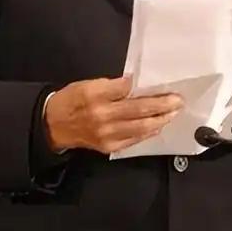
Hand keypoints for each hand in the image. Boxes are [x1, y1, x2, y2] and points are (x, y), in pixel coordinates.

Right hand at [45, 77, 182, 153]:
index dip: (142, 86)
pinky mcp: (108, 146)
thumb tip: (135, 85)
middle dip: (161, 105)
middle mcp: (102, 115)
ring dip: (160, 119)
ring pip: (140, 127)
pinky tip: (158, 126)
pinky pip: (133, 140)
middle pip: (138, 109)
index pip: (125, 88)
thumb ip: (110, 86)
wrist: (53, 126)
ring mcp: (106, 133)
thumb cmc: (72, 100)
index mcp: (94, 94)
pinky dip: (148, 132)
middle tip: (178, 100)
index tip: (159, 83)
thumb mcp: (87, 84)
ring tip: (173, 113)